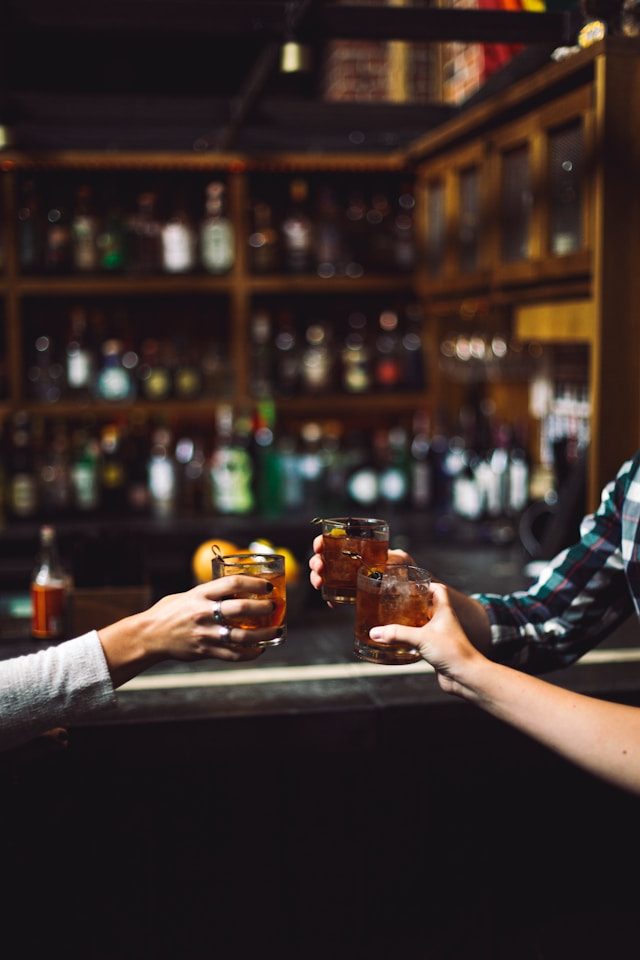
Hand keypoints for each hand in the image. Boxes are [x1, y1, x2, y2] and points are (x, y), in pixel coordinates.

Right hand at [99, 576, 279, 685]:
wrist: (150, 635)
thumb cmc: (171, 611)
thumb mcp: (189, 595)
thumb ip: (211, 593)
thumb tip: (238, 588)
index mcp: (200, 595)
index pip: (233, 584)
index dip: (254, 584)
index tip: (267, 586)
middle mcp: (204, 613)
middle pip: (241, 609)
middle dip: (263, 608)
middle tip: (275, 606)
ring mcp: (205, 634)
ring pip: (242, 636)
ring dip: (264, 634)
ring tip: (277, 631)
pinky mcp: (205, 651)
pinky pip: (233, 654)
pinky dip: (250, 653)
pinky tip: (261, 648)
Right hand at [308, 534, 414, 597]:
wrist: (408, 589)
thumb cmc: (404, 568)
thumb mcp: (400, 559)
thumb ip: (397, 556)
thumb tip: (392, 555)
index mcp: (356, 548)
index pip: (333, 541)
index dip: (322, 542)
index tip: (319, 547)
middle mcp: (348, 562)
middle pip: (324, 559)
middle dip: (316, 562)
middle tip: (319, 568)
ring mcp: (347, 579)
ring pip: (324, 576)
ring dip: (316, 578)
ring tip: (319, 583)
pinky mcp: (350, 595)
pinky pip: (335, 597)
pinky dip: (331, 599)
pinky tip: (332, 603)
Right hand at [369, 582, 485, 696]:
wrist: (465, 676)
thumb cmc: (453, 652)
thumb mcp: (421, 638)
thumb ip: (397, 634)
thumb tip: (375, 632)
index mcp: (444, 611)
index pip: (437, 590)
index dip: (425, 584)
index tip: (410, 584)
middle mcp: (443, 621)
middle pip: (427, 606)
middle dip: (412, 603)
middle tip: (396, 602)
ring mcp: (440, 636)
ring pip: (423, 624)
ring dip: (410, 622)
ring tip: (393, 620)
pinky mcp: (436, 650)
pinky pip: (421, 641)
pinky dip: (410, 639)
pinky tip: (398, 642)